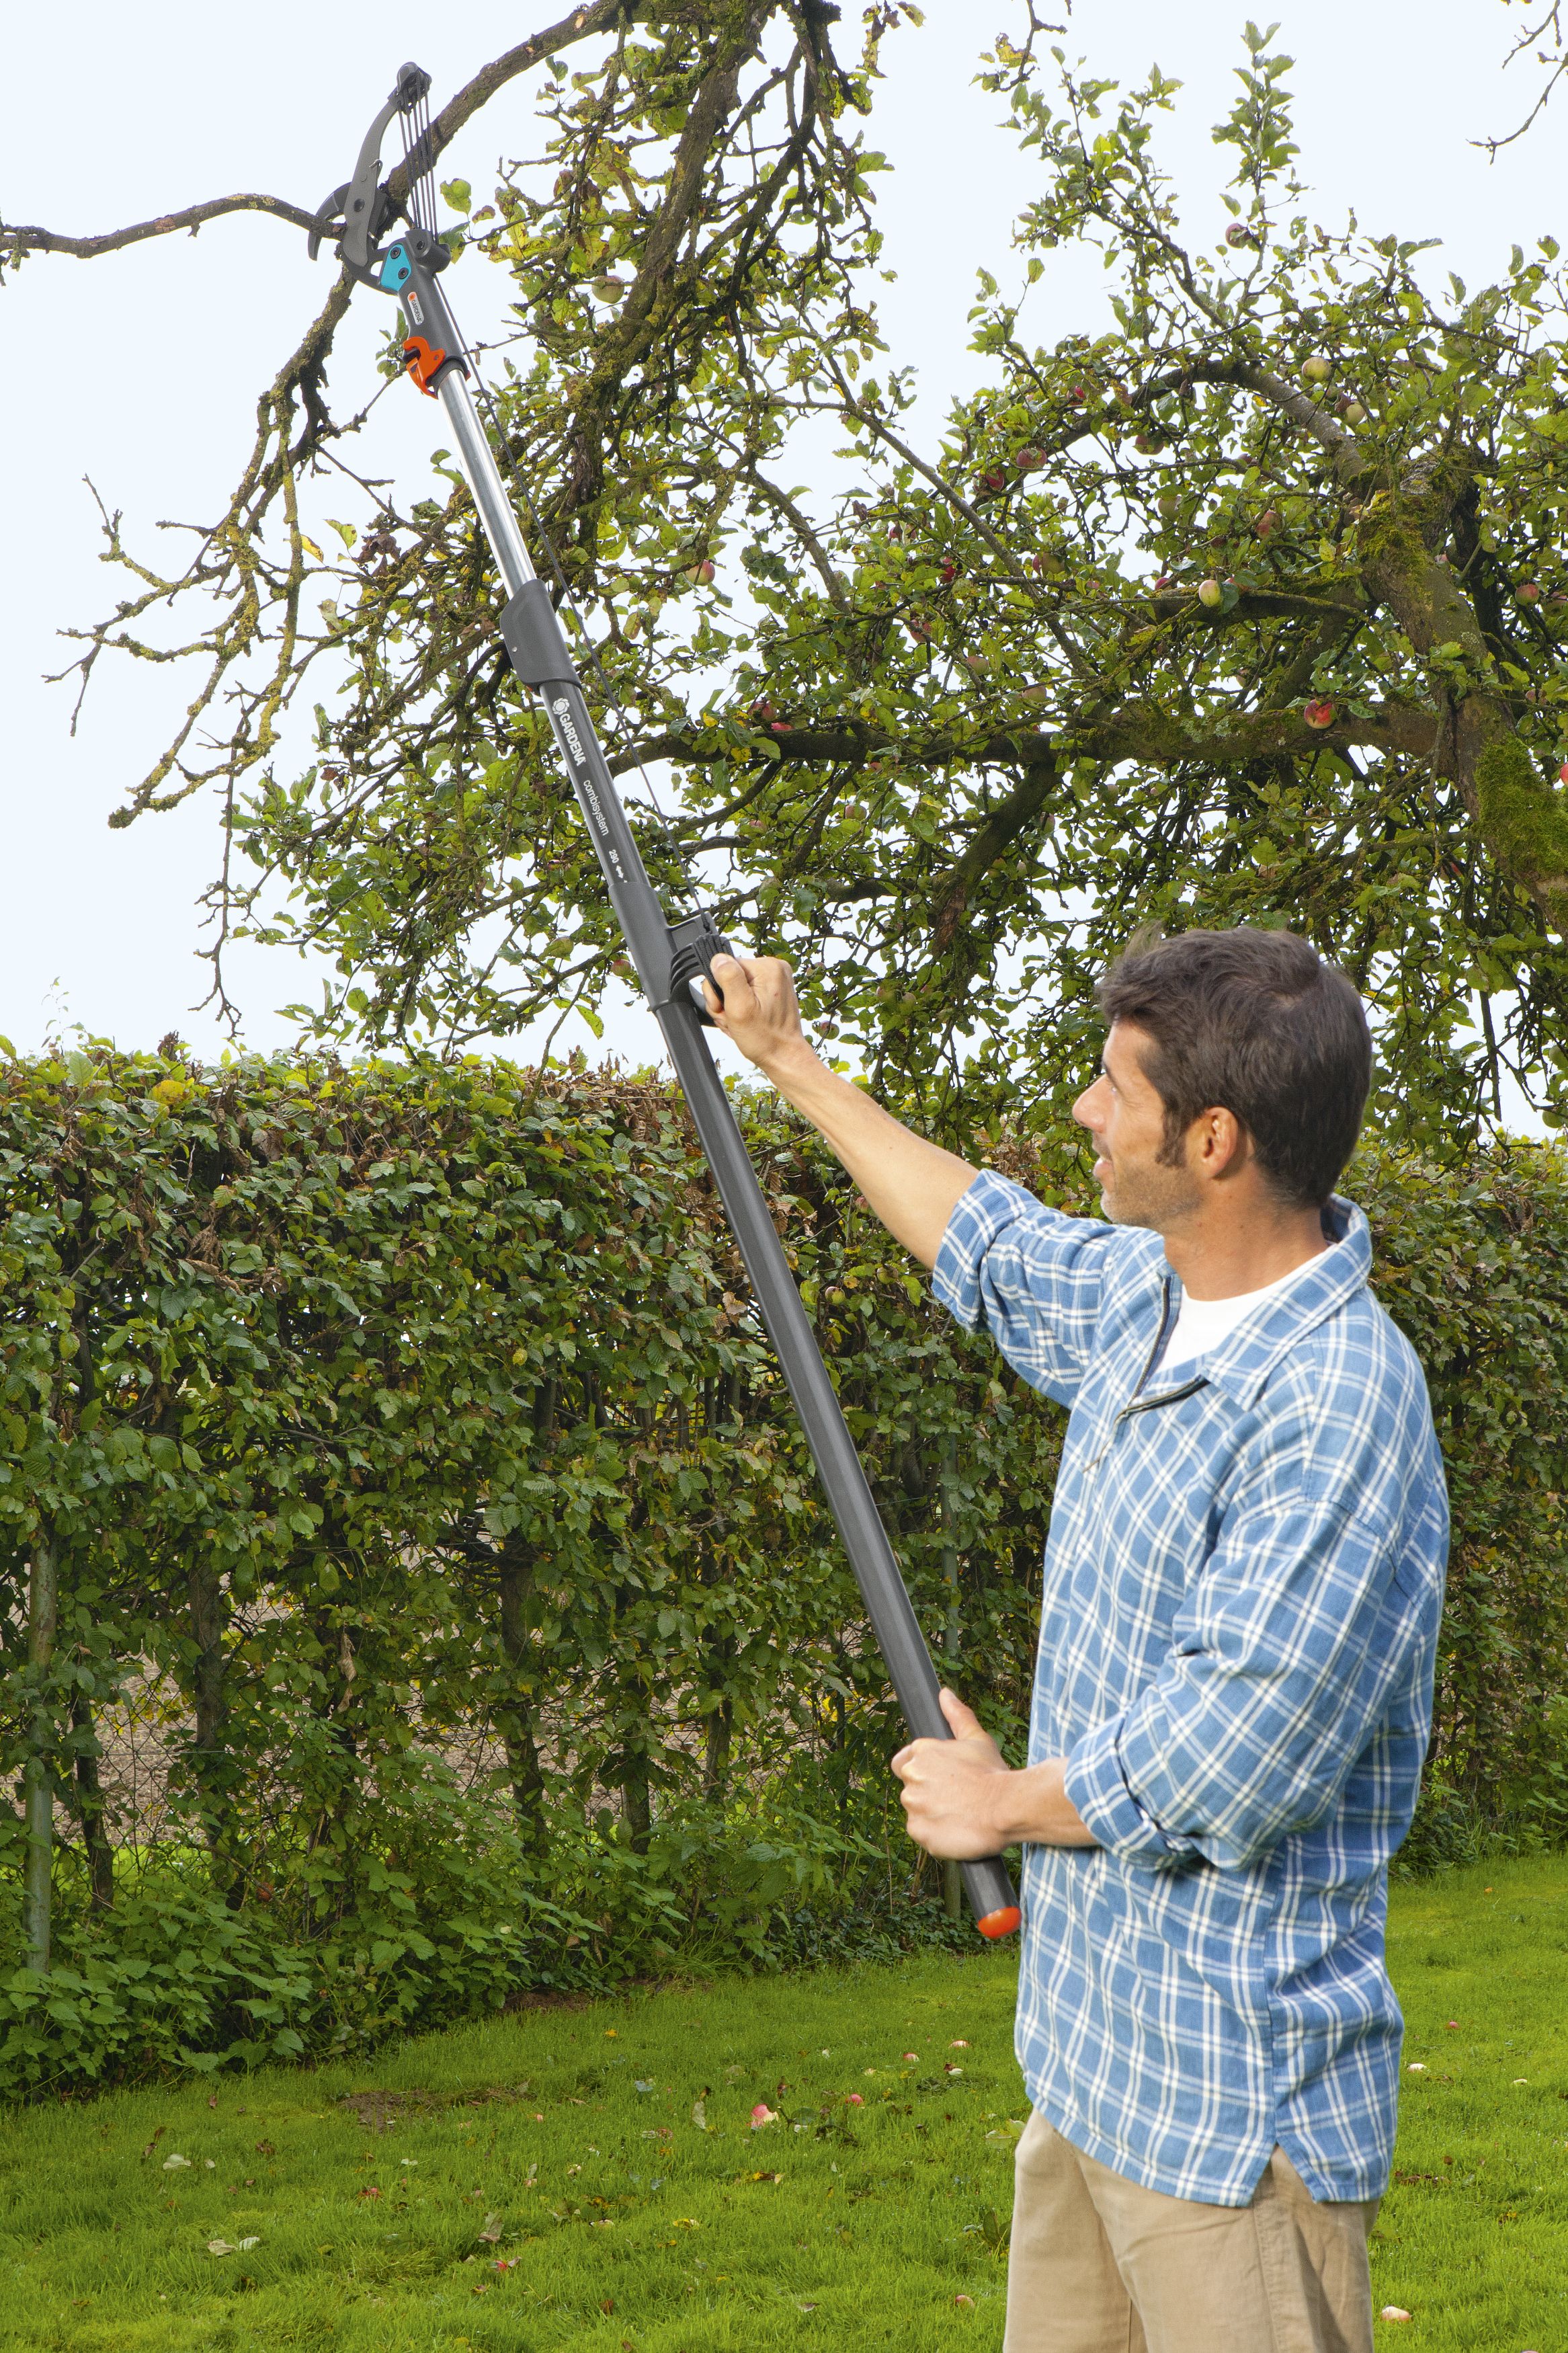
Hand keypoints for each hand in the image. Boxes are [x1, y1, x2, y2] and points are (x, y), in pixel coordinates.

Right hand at [703, 953, 811, 1075]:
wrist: (783, 1056)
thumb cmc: (766, 1038)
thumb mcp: (740, 1007)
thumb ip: (728, 977)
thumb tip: (718, 959)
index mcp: (768, 967)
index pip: (725, 967)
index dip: (719, 991)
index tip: (726, 1009)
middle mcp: (774, 969)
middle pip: (730, 977)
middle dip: (725, 1001)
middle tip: (733, 1019)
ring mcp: (774, 980)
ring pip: (735, 987)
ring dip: (731, 1008)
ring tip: (740, 1023)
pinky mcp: (772, 991)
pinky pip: (745, 993)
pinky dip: (741, 1009)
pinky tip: (746, 1021)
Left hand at [891, 1688, 1013, 1861]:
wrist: (1005, 1808)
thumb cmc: (993, 1773)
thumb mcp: (977, 1739)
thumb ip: (957, 1715)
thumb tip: (944, 1694)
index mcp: (921, 1752)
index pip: (903, 1763)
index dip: (922, 1772)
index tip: (942, 1780)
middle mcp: (912, 1776)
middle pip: (911, 1789)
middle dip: (928, 1794)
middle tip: (956, 1797)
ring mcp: (913, 1805)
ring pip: (916, 1812)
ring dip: (932, 1814)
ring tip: (959, 1814)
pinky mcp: (918, 1831)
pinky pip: (922, 1834)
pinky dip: (935, 1834)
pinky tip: (955, 1828)